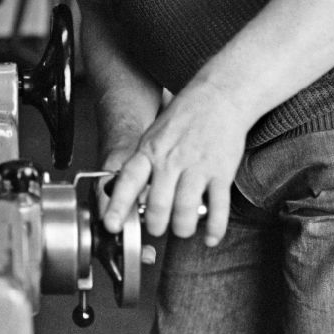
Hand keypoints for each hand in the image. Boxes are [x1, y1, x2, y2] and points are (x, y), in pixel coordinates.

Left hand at [102, 82, 251, 245]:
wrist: (218, 97)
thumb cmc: (185, 117)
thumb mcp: (154, 135)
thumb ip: (144, 163)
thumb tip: (131, 192)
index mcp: (150, 151)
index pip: (129, 181)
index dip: (118, 205)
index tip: (111, 224)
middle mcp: (171, 160)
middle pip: (158, 205)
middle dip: (156, 226)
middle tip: (157, 229)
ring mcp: (197, 167)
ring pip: (185, 211)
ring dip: (182, 229)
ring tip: (182, 230)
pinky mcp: (221, 172)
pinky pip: (218, 208)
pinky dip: (214, 228)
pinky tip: (210, 236)